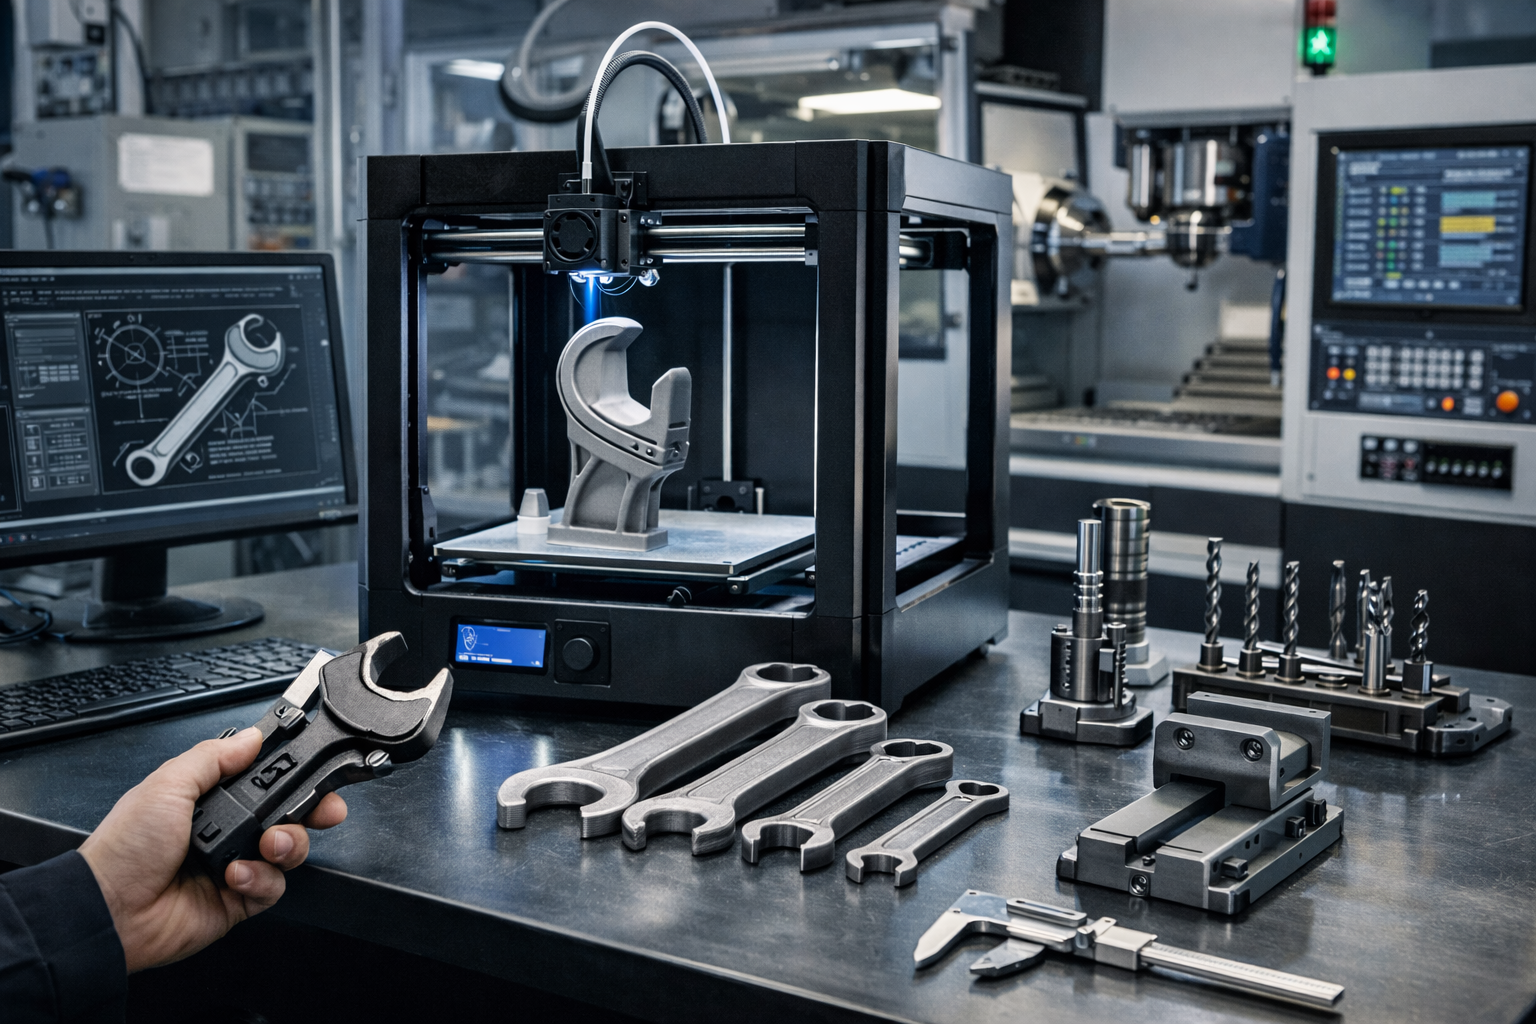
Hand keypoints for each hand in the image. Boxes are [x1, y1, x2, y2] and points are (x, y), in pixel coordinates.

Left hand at [78, 727, 347, 972]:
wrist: (109, 910)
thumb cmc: (125, 849)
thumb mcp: (167, 785)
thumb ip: (213, 757)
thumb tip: (251, 736)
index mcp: (210, 799)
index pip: (266, 782)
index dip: (295, 777)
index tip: (316, 772)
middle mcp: (227, 831)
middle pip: (290, 814)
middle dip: (311, 810)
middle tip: (319, 810)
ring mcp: (235, 865)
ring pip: (289, 849)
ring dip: (286, 844)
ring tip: (266, 845)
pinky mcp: (239, 900)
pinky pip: (273, 886)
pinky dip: (260, 879)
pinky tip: (234, 876)